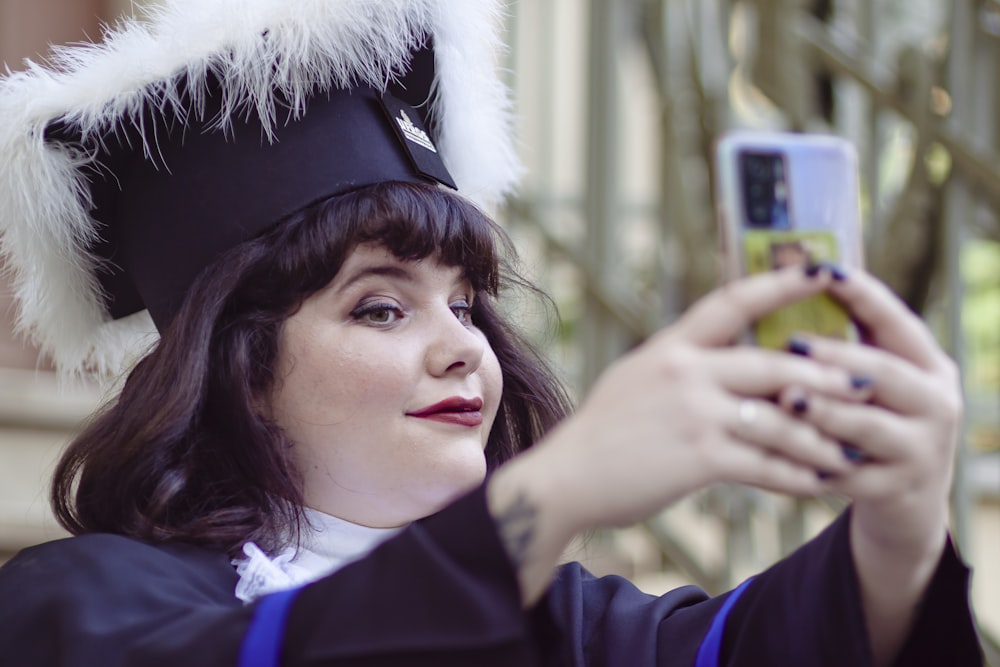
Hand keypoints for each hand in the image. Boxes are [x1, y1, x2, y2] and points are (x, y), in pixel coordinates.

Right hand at [488, 265, 866, 603]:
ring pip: (780, 418)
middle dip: (826, 376)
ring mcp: (694, 413)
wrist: (565, 478)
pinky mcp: (699, 458)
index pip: (733, 301)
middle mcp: (685, 370)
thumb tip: (728, 355)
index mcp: (671, 345)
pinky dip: (797, 476)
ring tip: (847, 451)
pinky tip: (816, 484)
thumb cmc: (604, 431)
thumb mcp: (638, 377)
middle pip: (775, 364)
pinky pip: (766, 465)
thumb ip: (684, 364)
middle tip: (866, 384)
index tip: (822, 271)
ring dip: (820, 438)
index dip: (780, 283)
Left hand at [775, 268, 957, 664]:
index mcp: (928, 365)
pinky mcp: (897, 489)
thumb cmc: (870, 419)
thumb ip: (844, 345)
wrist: (905, 499)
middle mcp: (936, 403)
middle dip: (837, 356)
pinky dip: (813, 461)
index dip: (863, 295)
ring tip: (785, 398)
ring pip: (868, 426)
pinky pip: (850, 474)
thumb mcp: (872, 382)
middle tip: (792, 343)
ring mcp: (921, 449)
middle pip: (886, 373)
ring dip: (824, 411)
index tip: (825, 269)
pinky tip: (780, 453)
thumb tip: (786, 287)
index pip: (896, 322)